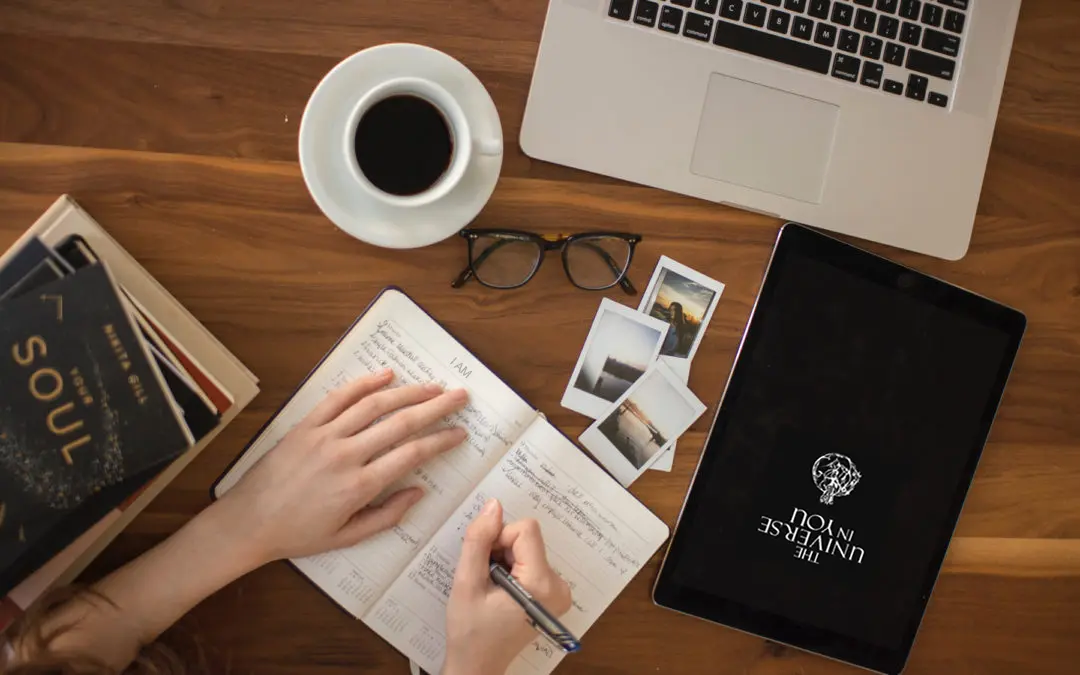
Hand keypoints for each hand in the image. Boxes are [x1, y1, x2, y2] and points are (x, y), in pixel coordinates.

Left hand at [215, 369, 468, 564]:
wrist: (248, 522)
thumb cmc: (298, 534)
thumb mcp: (347, 537)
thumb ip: (387, 516)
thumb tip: (419, 491)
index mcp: (359, 487)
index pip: (411, 454)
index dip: (440, 441)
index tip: (460, 433)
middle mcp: (345, 455)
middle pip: (400, 423)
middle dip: (436, 407)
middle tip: (460, 396)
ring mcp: (324, 436)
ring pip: (374, 405)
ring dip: (408, 392)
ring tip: (433, 386)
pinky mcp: (306, 426)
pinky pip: (338, 398)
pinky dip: (364, 383)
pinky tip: (386, 375)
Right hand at [444, 499, 571, 674]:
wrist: (478, 666)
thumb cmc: (470, 631)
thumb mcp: (466, 583)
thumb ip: (479, 541)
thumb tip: (494, 505)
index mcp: (542, 584)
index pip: (526, 530)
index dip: (498, 539)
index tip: (485, 564)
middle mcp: (559, 586)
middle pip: (528, 538)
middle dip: (501, 551)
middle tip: (486, 579)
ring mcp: (559, 591)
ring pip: (528, 548)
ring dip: (505, 560)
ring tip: (492, 589)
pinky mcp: (554, 593)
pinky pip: (532, 561)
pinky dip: (513, 568)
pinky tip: (501, 591)